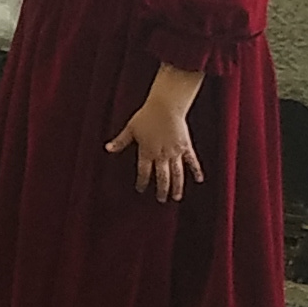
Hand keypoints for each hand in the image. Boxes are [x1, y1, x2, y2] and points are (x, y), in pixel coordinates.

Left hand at [105, 83, 203, 200]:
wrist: (165, 107)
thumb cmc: (146, 116)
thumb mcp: (130, 128)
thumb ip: (120, 141)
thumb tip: (108, 148)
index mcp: (147, 152)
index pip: (143, 172)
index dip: (142, 181)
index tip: (140, 189)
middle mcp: (161, 155)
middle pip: (162, 177)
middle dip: (161, 190)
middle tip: (161, 199)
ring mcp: (175, 152)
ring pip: (177, 173)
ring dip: (177, 186)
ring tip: (176, 197)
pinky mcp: (185, 146)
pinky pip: (192, 161)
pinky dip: (196, 170)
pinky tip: (199, 179)